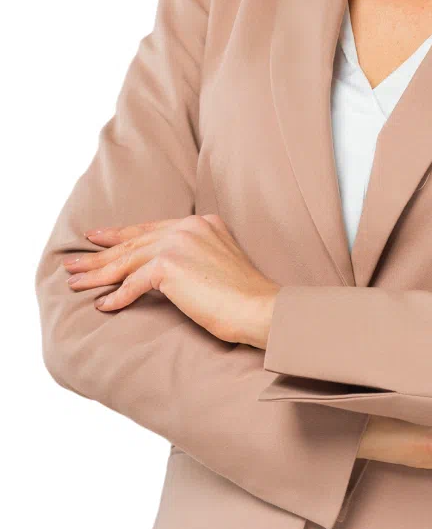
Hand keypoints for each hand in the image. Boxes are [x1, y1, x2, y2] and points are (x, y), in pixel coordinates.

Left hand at [61, 214, 279, 348]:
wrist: (259, 306)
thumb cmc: (244, 296)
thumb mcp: (219, 263)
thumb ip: (195, 256)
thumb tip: (166, 271)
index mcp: (202, 222)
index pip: (152, 229)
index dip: (122, 234)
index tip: (99, 237)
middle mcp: (188, 227)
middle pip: (134, 241)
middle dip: (100, 253)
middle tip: (74, 260)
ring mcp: (179, 243)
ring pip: (127, 260)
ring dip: (98, 273)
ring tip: (75, 281)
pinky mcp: (170, 266)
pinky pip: (132, 283)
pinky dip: (116, 297)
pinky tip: (103, 306)